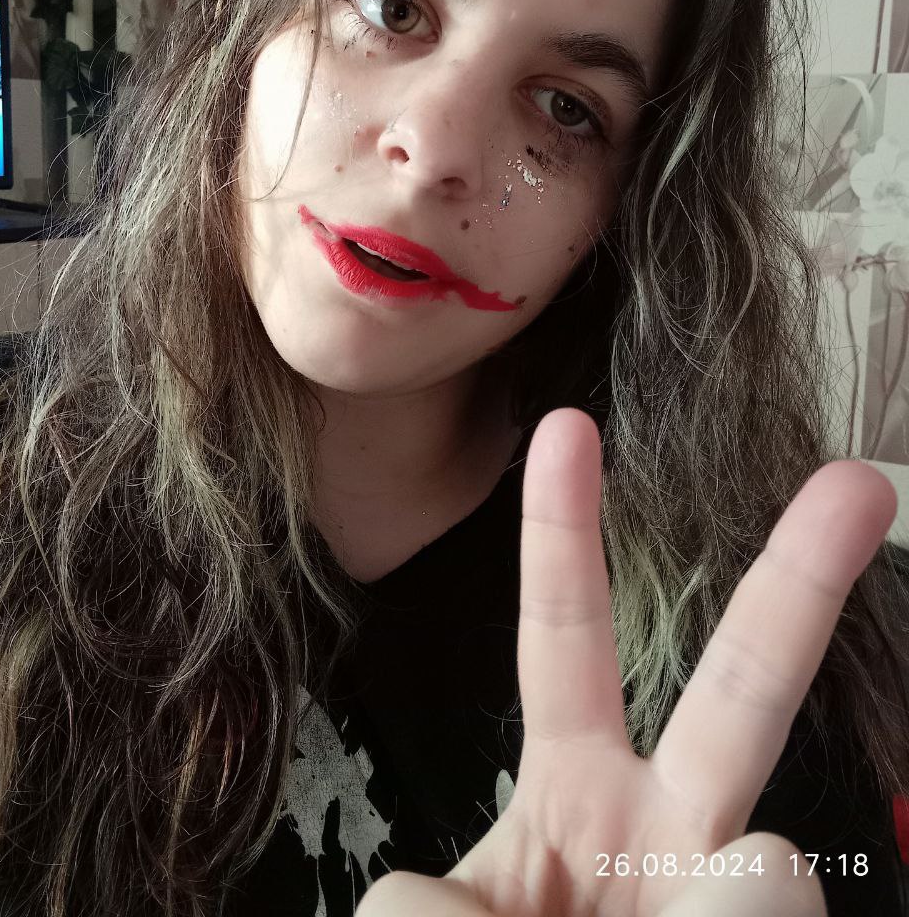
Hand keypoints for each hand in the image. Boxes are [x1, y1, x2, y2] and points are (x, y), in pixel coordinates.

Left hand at [356, 407, 897, 916]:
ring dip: (705, 913)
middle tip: (864, 482)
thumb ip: (427, 911)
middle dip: (804, 581)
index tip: (568, 424)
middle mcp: (673, 833)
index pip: (566, 637)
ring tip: (653, 916)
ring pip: (771, 877)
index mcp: (577, 790)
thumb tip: (480, 898)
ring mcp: (728, 896)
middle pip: (749, 688)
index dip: (563, 532)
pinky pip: (761, 907)